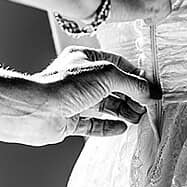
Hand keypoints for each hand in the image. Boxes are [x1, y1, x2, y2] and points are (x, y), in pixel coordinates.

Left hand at [26, 49, 156, 144]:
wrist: (36, 111)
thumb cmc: (65, 86)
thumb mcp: (106, 75)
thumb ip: (130, 83)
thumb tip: (149, 92)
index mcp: (86, 58)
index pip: (118, 65)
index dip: (135, 76)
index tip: (150, 88)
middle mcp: (80, 78)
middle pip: (112, 86)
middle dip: (130, 97)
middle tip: (146, 107)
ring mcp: (74, 100)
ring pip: (104, 106)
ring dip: (122, 112)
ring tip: (137, 119)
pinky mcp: (68, 121)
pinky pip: (92, 124)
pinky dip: (108, 126)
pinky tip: (121, 129)